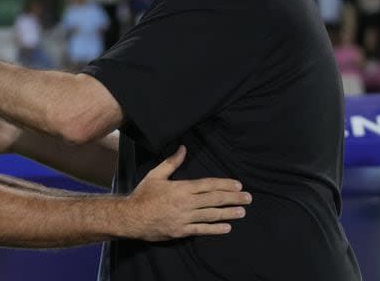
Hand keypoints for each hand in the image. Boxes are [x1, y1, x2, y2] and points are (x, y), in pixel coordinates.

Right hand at [126, 146, 250, 240]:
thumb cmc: (143, 195)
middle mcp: (186, 203)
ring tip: (242, 212)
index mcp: (181, 188)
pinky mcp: (181, 231)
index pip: (208, 185)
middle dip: (233, 198)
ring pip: (211, 214)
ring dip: (228, 213)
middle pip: (214, 199)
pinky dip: (215, 229)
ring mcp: (184, 218)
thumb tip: (183, 148)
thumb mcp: (156, 175)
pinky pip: (202, 230)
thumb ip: (171, 162)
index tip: (238, 185)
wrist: (131, 217)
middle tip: (248, 197)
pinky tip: (227, 227)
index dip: (224, 185)